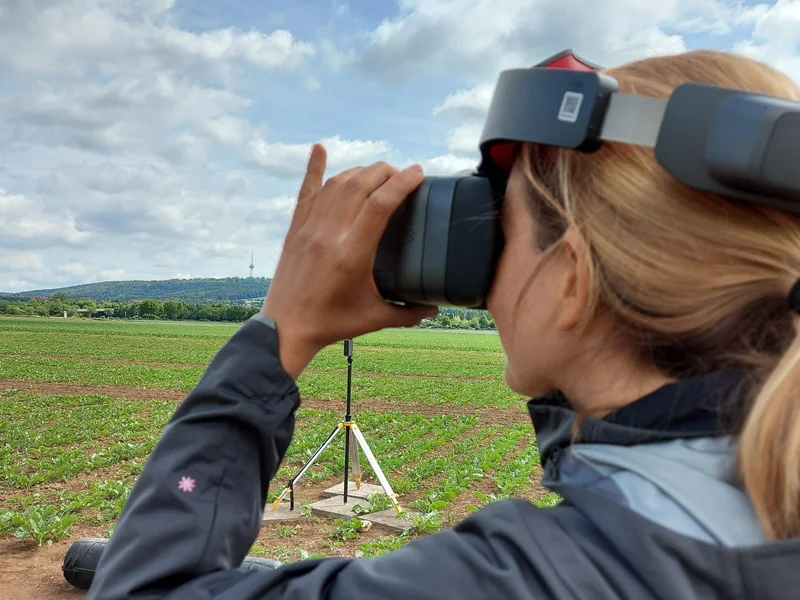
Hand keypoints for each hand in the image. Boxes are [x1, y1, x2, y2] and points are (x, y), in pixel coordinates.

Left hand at [262, 144, 437, 378]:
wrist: (286, 328)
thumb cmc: (331, 324)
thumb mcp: (376, 318)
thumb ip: (409, 312)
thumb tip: (435, 308)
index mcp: (352, 254)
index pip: (380, 205)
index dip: (402, 183)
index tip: (418, 173)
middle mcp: (329, 234)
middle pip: (360, 185)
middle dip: (385, 172)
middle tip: (403, 174)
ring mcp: (309, 229)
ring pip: (337, 184)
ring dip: (360, 171)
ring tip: (379, 172)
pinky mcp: (295, 230)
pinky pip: (306, 192)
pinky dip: (313, 168)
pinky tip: (319, 149)